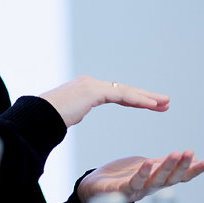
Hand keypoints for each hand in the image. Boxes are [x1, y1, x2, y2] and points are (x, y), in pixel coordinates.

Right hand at [40, 75, 169, 126]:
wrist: (38, 115)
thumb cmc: (46, 119)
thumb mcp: (63, 114)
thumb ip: (72, 112)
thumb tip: (73, 116)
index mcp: (85, 89)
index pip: (116, 93)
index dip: (135, 99)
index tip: (150, 105)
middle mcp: (90, 83)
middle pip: (125, 90)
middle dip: (146, 97)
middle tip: (165, 102)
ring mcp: (92, 85)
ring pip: (127, 91)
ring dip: (148, 98)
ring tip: (165, 103)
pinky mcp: (94, 91)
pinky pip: (122, 95)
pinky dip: (139, 100)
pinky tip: (152, 105)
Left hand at [76, 150, 203, 202]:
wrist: (94, 187)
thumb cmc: (121, 176)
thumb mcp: (146, 166)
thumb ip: (163, 164)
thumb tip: (190, 158)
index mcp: (156, 181)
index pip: (179, 177)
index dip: (194, 170)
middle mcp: (150, 189)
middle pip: (170, 179)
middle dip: (182, 166)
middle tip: (191, 153)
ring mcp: (136, 191)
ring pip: (155, 181)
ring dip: (166, 168)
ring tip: (176, 153)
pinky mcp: (120, 191)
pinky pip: (133, 183)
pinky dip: (142, 173)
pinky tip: (148, 163)